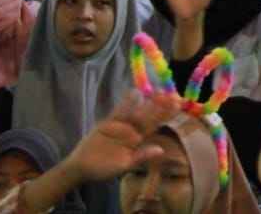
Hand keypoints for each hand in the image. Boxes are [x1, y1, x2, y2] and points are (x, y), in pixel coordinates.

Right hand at [64, 92, 180, 183]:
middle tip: (173, 94)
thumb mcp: (124, 165)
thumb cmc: (105, 168)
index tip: (178, 104)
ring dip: (147, 102)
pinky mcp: (108, 122)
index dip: (166, 115)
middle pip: (149, 115)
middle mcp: (133, 130)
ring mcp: (122, 125)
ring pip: (137, 111)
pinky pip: (119, 111)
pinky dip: (126, 102)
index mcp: (140, 141)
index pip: (156, 125)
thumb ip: (141, 157)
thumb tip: (160, 151)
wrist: (82, 166)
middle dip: (161, 105)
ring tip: (159, 91)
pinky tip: (135, 92)